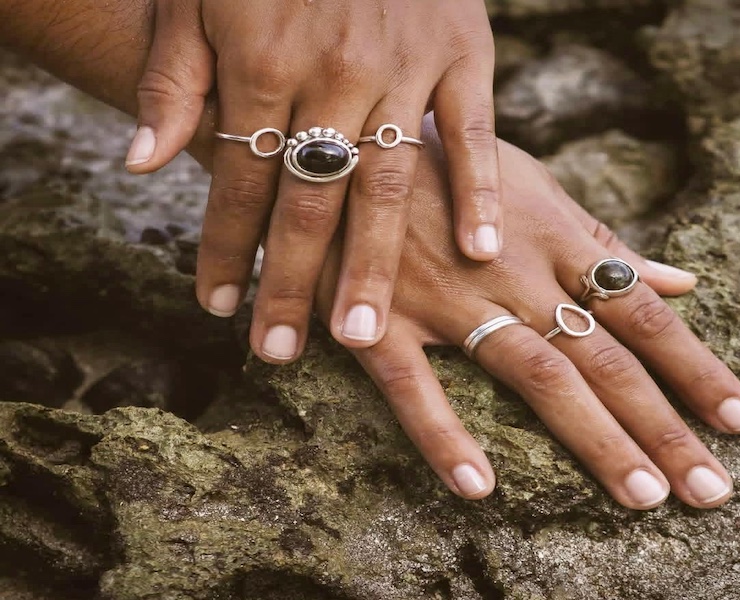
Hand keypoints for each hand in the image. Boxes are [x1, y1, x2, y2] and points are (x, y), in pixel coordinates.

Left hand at [126, 0, 499, 363]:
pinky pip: (472, 132)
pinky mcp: (461, 51)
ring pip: (385, 185)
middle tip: (282, 352)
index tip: (218, 308)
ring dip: (373, 267)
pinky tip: (483, 252)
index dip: (223, 248)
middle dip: (291, 283)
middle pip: (308, 201)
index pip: (238, 179)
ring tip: (366, 338)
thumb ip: (173, 81)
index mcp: (262, 61)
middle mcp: (332, 73)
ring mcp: (402, 66)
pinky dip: (480, 191)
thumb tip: (144, 164)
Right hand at [313, 118, 739, 507]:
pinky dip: (444, 436)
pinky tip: (479, 487)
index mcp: (553, 240)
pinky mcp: (382, 319)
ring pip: (534, 373)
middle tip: (709, 490)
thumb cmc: (450, 164)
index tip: (738, 419)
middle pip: (604, 357)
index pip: (640, 313)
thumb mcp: (532, 185)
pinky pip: (415, 385)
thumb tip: (679, 281)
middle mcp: (515, 273)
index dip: (693, 366)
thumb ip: (602, 240)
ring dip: (592, 437)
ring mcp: (448, 297)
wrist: (347, 144)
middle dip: (663, 425)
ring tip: (641, 495)